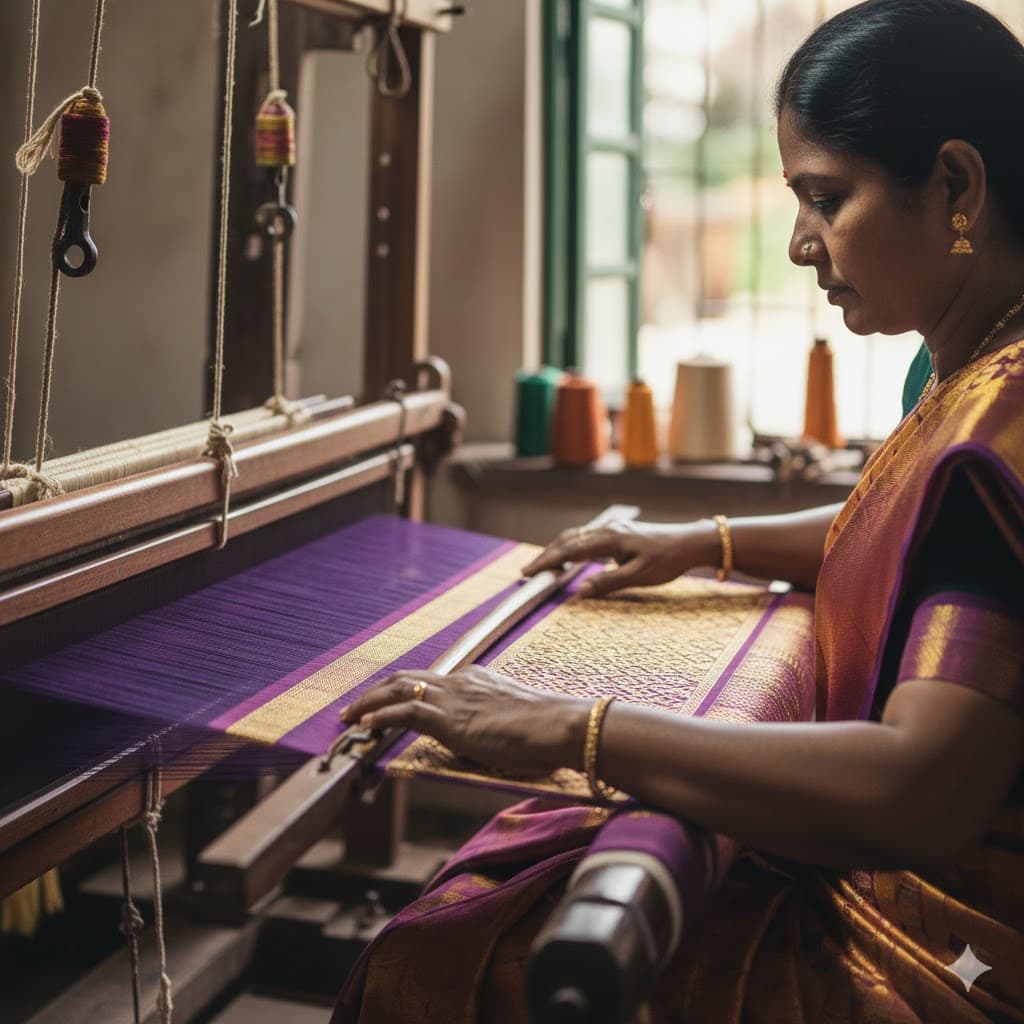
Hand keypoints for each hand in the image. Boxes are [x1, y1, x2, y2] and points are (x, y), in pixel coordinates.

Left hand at [340, 666, 589, 775]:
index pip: (430, 680)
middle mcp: (460, 681)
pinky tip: (364, 726)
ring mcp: (454, 698)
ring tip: (349, 716)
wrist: (561, 725)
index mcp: (475, 679)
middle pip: (406, 678)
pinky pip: (405, 713)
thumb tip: (487, 738)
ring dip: (368, 704)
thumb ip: (493, 722)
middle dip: (376, 692)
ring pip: (398, 691)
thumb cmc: (548, 729)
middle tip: (354, 707)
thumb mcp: (513, 719)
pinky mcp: (450, 719)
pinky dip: (380, 717)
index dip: (404, 692)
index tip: (387, 704)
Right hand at [520, 517, 720, 597]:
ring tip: (543, 565)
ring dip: (557, 549)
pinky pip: (587, 537)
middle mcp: (607, 530)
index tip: (528, 573)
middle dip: (546, 555)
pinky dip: (571, 546)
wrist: (690, 542)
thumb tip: (579, 592)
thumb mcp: (640, 576)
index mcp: (610, 539)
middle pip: (568, 539)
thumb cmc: (668, 560)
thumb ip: (608, 583)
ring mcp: (612, 529)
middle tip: (527, 571)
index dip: (547, 562)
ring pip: (576, 536)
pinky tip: (569, 556)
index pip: (569, 550)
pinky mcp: (618, 532)